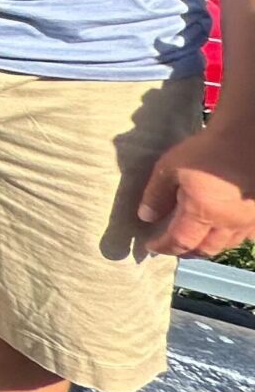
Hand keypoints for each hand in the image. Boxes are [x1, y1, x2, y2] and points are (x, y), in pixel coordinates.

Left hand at [136, 125, 254, 258]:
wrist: (247, 139)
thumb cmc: (206, 151)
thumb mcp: (170, 168)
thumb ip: (156, 195)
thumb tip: (145, 217)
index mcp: (202, 214)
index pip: (180, 242)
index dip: (164, 247)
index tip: (150, 247)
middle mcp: (227, 223)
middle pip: (206, 249)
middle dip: (188, 252)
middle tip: (174, 248)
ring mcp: (248, 220)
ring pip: (228, 244)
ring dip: (210, 247)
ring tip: (198, 242)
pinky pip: (247, 235)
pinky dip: (232, 238)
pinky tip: (227, 231)